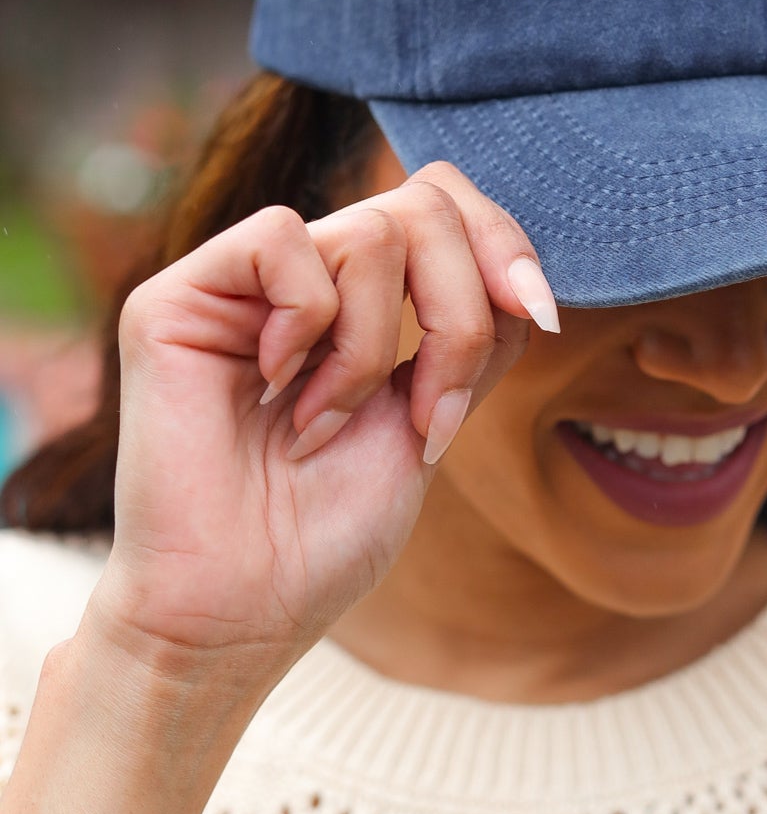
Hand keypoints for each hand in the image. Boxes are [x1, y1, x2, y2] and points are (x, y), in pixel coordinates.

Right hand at [85, 161, 556, 679]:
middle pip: (424, 202)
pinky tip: (278, 393)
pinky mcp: (178, 297)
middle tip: (432, 412)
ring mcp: (240, 285)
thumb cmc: (324, 538)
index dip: (505, 244)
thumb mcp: (430, 421)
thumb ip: (469, 337)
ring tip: (331, 425)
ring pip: (369, 232)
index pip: (445, 204)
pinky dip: (310, 325)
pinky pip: (281, 240)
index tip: (540, 317)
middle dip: (462, 311)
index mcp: (361, 302)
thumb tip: (523, 276)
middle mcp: (302, 279)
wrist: (241, 611)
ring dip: (379, 349)